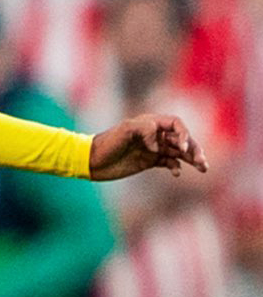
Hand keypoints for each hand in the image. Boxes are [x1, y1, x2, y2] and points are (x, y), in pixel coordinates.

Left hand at [89, 113, 208, 180]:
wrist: (93, 160)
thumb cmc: (107, 142)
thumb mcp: (124, 131)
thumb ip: (145, 130)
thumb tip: (159, 145)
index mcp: (150, 123)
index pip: (176, 124)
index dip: (184, 134)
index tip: (182, 148)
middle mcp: (154, 134)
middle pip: (182, 139)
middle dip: (194, 149)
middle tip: (202, 163)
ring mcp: (153, 148)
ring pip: (179, 152)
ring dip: (192, 159)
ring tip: (203, 168)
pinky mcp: (149, 161)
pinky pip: (169, 163)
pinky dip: (176, 167)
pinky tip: (176, 173)